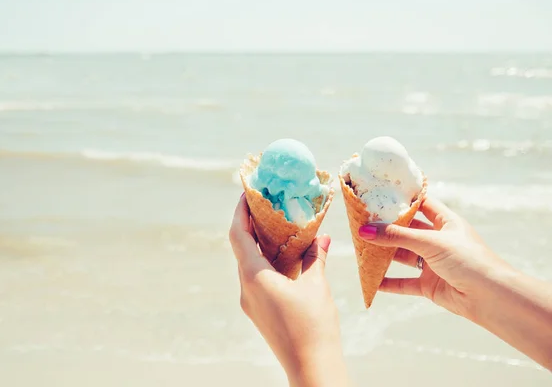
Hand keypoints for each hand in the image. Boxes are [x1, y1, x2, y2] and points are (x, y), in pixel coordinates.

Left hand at [229, 194, 347, 386]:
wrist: (310, 367)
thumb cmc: (314, 326)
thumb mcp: (316, 285)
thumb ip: (314, 257)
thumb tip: (321, 237)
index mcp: (254, 276)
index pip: (238, 235)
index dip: (241, 211)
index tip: (248, 192)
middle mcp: (246, 287)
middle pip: (241, 247)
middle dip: (251, 223)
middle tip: (266, 203)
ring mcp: (250, 301)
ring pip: (249, 263)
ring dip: (260, 243)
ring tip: (277, 224)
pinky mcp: (258, 310)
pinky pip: (257, 277)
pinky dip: (267, 261)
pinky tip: (285, 255)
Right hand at [358, 196, 510, 320]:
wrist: (490, 298)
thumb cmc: (468, 260)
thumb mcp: (430, 242)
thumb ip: (396, 236)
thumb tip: (364, 231)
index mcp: (446, 223)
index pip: (422, 204)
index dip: (403, 199)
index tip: (380, 194)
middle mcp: (439, 241)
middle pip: (407, 231)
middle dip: (386, 229)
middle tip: (362, 223)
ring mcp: (434, 263)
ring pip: (403, 256)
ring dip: (384, 255)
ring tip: (362, 249)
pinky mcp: (429, 285)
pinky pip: (404, 283)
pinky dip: (389, 282)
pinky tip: (372, 280)